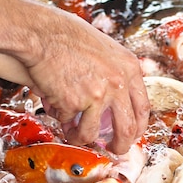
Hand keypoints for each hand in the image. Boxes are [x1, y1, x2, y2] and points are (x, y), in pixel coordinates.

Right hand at [25, 13, 149, 153]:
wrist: (40, 32)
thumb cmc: (66, 36)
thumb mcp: (105, 50)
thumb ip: (116, 73)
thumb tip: (119, 100)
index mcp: (129, 68)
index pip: (142, 108)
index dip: (137, 127)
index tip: (130, 135)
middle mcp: (118, 83)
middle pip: (127, 128)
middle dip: (120, 145)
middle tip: (113, 150)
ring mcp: (97, 94)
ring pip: (92, 132)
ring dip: (81, 137)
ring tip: (72, 134)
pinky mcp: (75, 102)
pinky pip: (67, 121)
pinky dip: (60, 118)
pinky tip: (54, 106)